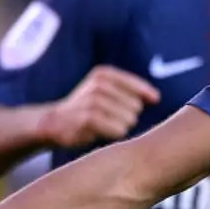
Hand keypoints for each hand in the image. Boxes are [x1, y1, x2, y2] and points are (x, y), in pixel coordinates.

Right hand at [41, 66, 159, 147]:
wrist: (53, 122)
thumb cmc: (86, 109)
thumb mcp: (104, 91)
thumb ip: (127, 91)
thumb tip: (156, 97)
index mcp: (103, 74)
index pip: (136, 85)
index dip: (147, 94)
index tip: (155, 100)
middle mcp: (98, 84)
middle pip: (136, 106)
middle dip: (129, 115)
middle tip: (111, 118)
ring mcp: (92, 101)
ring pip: (129, 119)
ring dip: (122, 126)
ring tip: (106, 125)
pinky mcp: (87, 119)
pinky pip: (119, 130)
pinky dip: (115, 134)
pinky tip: (104, 133)